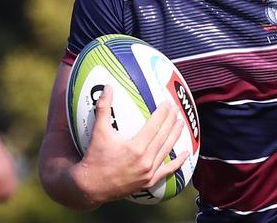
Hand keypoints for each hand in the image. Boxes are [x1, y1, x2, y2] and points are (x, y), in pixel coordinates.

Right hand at [73, 85, 188, 203]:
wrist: (90, 187)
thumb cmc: (94, 158)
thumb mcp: (99, 131)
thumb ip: (103, 108)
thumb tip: (107, 87)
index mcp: (136, 147)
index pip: (155, 125)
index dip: (163, 113)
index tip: (168, 103)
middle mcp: (145, 160)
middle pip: (163, 136)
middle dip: (171, 121)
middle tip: (177, 109)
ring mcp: (148, 172)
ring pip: (167, 150)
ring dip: (175, 136)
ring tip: (181, 124)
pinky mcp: (148, 182)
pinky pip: (167, 171)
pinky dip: (177, 163)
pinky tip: (186, 154)